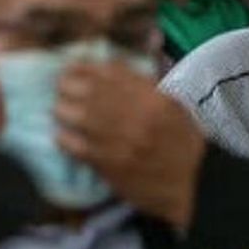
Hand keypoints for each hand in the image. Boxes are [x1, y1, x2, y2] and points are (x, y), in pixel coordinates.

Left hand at [54, 61, 207, 230]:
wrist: (190, 184)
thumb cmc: (182, 143)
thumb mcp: (173, 107)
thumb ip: (146, 87)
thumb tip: (113, 70)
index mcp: (155, 98)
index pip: (113, 72)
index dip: (88, 67)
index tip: (74, 65)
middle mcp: (137, 115)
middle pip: (92, 91)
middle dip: (69, 85)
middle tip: (60, 84)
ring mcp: (121, 140)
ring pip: (80, 117)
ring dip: (64, 110)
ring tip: (58, 108)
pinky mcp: (110, 164)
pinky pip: (78, 147)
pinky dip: (65, 139)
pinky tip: (60, 135)